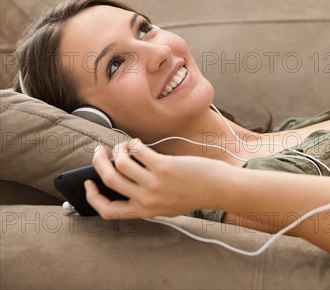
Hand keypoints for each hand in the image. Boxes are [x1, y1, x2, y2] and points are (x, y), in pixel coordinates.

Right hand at [85, 139, 226, 218]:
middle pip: (109, 180)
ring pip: (120, 163)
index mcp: (144, 212)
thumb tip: (122, 177)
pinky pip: (138, 152)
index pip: (108, 211)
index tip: (87, 183)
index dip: (92, 197)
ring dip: (116, 150)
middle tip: (98, 152)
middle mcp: (146, 199)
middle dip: (98, 163)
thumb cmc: (193, 194)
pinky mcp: (163, 167)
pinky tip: (137, 142)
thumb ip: (145, 199)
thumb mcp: (166, 206)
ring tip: (121, 145)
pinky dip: (133, 144)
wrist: (217, 189)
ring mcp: (154, 183)